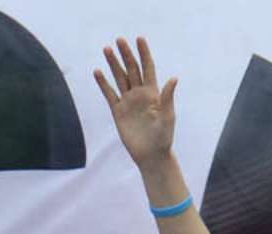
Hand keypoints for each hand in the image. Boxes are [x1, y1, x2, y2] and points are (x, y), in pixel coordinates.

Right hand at [94, 36, 175, 169]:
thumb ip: (168, 97)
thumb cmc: (163, 138)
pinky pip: (110, 94)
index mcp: (153, 93)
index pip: (148, 68)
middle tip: (119, 40)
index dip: (144, 53)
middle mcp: (140, 94)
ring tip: (107, 49)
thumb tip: (174, 79)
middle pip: (132, 69)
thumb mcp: (168, 117)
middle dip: (126, 54)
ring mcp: (128, 102)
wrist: (151, 156)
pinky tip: (97, 72)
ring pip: (120, 78)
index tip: (139, 39)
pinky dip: (103, 84)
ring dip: (113, 64)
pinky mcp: (118, 112)